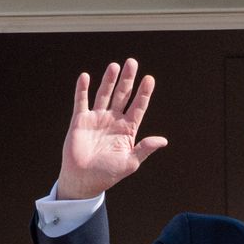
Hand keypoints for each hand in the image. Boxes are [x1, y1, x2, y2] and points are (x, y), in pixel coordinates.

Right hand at [57, 58, 167, 200]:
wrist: (83, 181)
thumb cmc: (107, 174)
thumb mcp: (130, 162)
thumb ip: (145, 149)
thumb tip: (163, 140)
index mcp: (127, 129)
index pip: (138, 106)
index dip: (144, 93)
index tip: (149, 79)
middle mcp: (113, 120)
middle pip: (122, 95)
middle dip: (127, 80)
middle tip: (132, 62)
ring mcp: (97, 119)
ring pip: (104, 94)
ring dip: (109, 80)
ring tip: (114, 66)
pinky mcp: (80, 121)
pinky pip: (81, 102)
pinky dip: (82, 90)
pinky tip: (85, 77)